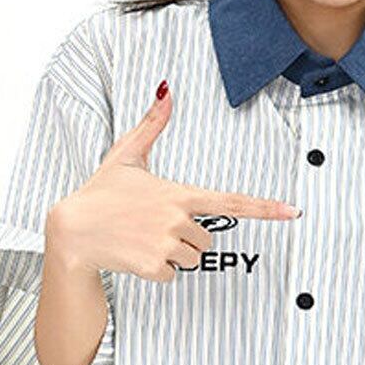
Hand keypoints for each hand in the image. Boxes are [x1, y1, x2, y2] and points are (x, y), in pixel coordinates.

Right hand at [44, 81, 299, 282]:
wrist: (73, 230)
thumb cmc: (101, 193)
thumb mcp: (126, 155)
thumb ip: (152, 125)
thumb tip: (166, 89)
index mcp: (178, 193)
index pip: (230, 201)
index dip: (264, 208)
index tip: (292, 212)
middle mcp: (177, 218)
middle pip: (207, 240)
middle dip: (186, 239)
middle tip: (153, 228)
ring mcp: (166, 243)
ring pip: (192, 260)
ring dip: (173, 256)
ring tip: (144, 241)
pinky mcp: (155, 266)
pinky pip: (173, 276)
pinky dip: (157, 271)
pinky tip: (136, 256)